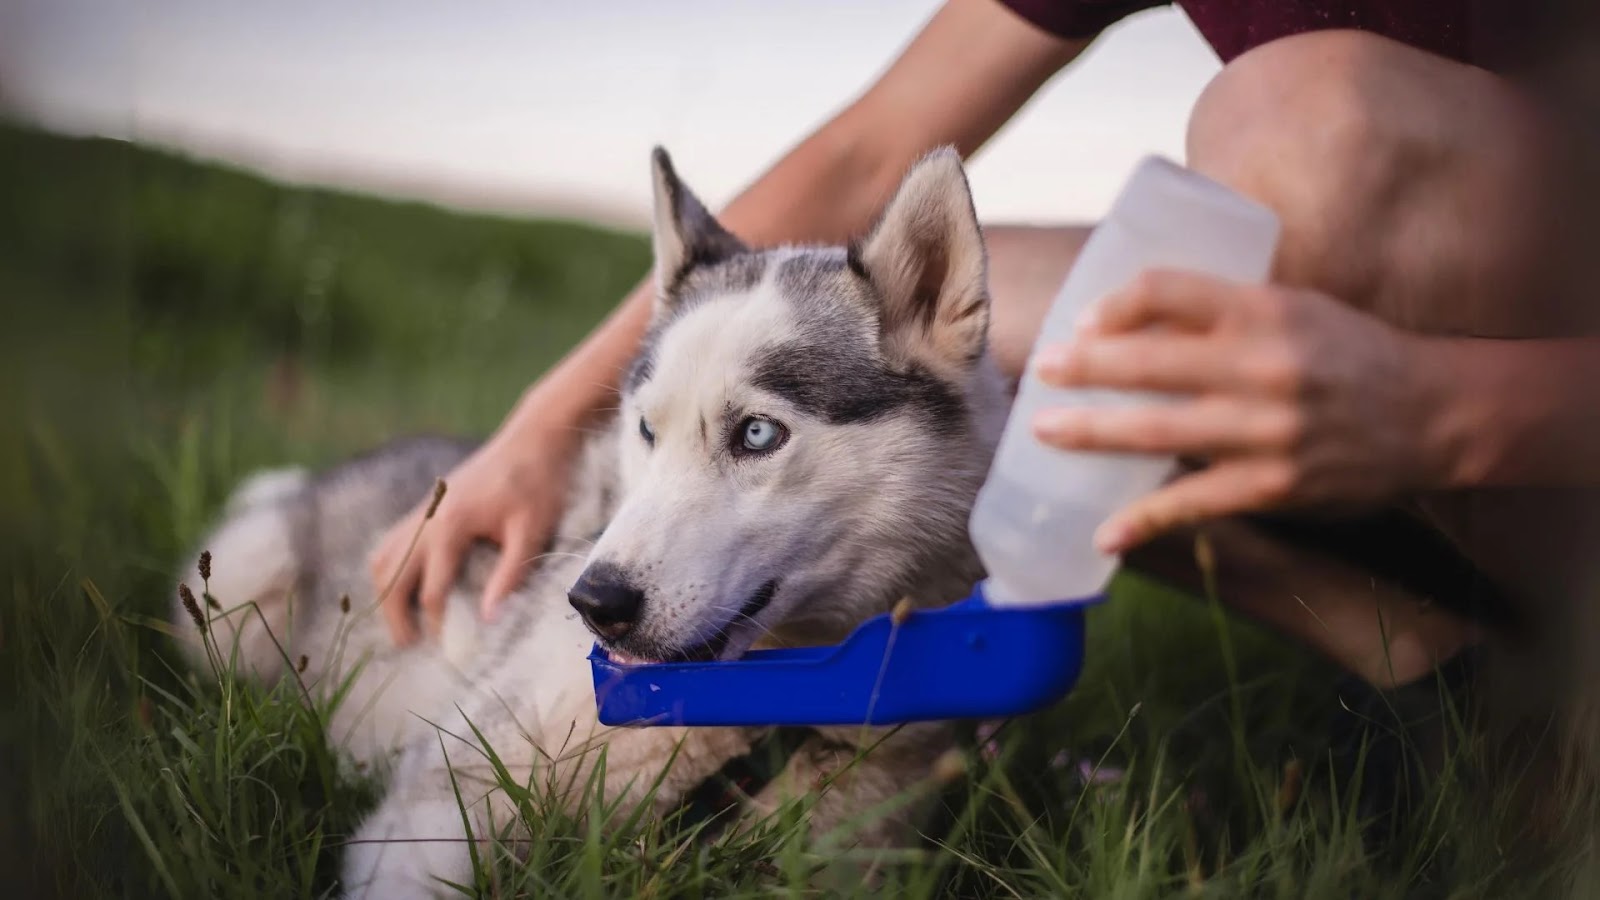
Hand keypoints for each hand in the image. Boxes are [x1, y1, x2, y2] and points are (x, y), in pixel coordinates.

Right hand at [367, 424, 576, 644]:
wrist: (536, 436)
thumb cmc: (539, 482)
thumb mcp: (533, 531)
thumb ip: (510, 576)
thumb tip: (489, 619)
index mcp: (451, 525)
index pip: (432, 590)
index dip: (437, 625)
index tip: (448, 651)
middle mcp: (428, 516)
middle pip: (392, 576)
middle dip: (396, 614)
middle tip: (408, 646)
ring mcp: (424, 508)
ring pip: (384, 557)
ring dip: (387, 591)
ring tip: (403, 621)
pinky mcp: (429, 504)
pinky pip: (394, 540)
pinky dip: (391, 568)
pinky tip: (406, 585)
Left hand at [1030, 270, 1452, 554]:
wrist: (1433, 413)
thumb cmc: (1350, 353)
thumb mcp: (1292, 309)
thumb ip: (1220, 313)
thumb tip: (1131, 319)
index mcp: (1264, 309)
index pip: (1167, 289)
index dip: (1115, 304)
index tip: (1084, 321)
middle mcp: (1263, 365)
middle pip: (1148, 362)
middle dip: (1084, 368)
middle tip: (1041, 371)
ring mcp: (1266, 430)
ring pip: (1157, 431)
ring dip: (1092, 433)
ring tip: (1045, 433)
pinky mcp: (1273, 485)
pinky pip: (1193, 504)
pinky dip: (1144, 520)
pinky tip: (1105, 533)